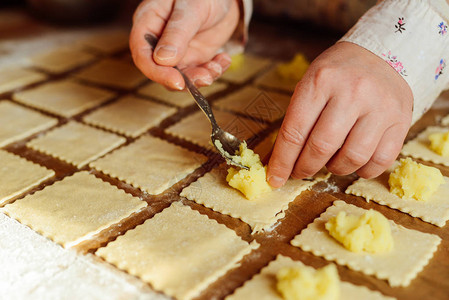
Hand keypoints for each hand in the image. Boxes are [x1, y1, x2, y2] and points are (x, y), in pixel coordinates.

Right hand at [130, 0, 238, 89]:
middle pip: (162, 71)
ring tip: (218, 66)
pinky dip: (214, 71)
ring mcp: (177, 51)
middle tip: (205, 78)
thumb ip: (177, 33)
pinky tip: (224, 59)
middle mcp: (159, 41)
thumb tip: (163, 60)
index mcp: (148, 23)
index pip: (142, 54)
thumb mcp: (191, 8)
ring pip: (182, 76)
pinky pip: (199, 73)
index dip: (156, 72)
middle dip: (185, 79)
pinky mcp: (194, 57)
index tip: (177, 81)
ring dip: (201, 77)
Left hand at [267, 42, 413, 186]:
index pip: (294, 131)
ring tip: (329, 162)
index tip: (275, 179)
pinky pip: (380, 161)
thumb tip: (280, 160)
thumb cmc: (339, 73)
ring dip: (334, 169)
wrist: (384, 53)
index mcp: (321, 81)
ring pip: (352, 158)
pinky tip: (354, 161)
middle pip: (321, 148)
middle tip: (299, 172)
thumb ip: (297, 119)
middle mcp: (352, 92)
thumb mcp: (311, 82)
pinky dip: (362, 170)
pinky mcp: (402, 120)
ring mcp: (380, 107)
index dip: (282, 161)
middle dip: (305, 168)